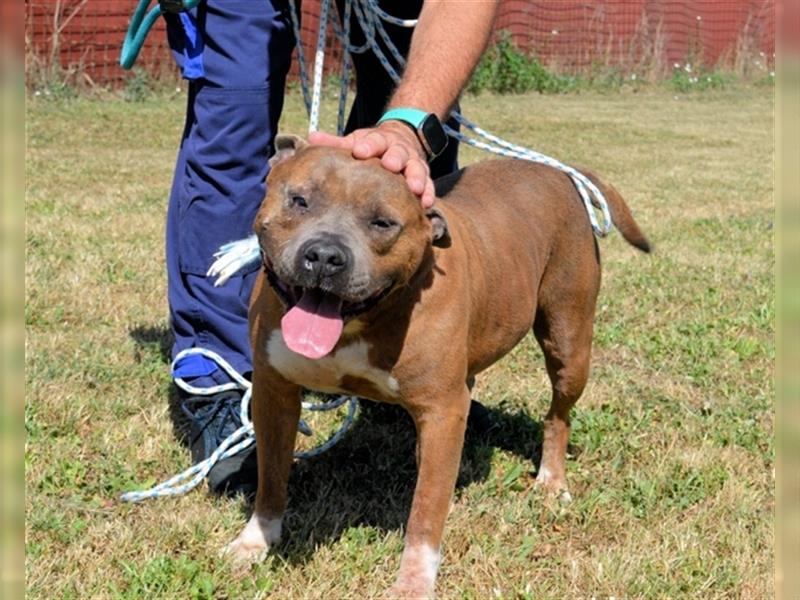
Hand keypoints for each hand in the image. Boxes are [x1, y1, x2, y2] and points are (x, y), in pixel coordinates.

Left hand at [309, 122, 435, 207]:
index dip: (368, 145)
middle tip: (391, 165)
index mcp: (380, 141)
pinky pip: (428, 184)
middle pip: (398, 153)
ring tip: (416, 189)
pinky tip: (427, 203)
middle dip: (395, 158)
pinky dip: (428, 193)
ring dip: (417, 178)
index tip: (361, 151)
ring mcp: (412, 163)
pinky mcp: (423, 175)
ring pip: (417, 169)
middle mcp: (398, 150)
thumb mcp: (357, 141)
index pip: (374, 141)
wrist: (402, 137)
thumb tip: (312, 138)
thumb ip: (337, 143)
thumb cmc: (373, 145)